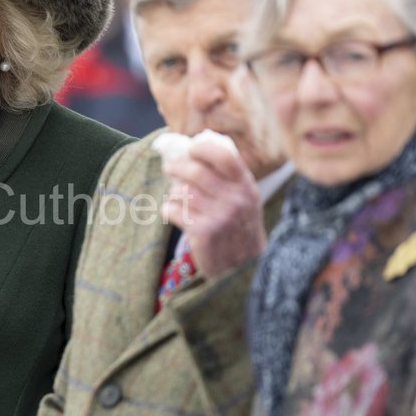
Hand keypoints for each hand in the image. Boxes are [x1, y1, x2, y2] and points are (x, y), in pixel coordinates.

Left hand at [161, 141, 265, 278]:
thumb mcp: (246, 199)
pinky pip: (173, 210)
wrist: (243, 267)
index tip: (191, 149)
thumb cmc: (239, 226)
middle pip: (196, 171)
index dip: (203, 148)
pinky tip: (174, 213)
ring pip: (182, 191)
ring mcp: (219, 217)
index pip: (224, 156)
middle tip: (169, 167)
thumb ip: (228, 176)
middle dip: (176, 166)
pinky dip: (169, 210)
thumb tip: (195, 148)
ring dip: (174, 192)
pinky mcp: (202, 232)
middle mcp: (235, 200)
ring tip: (177, 197)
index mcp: (246, 186)